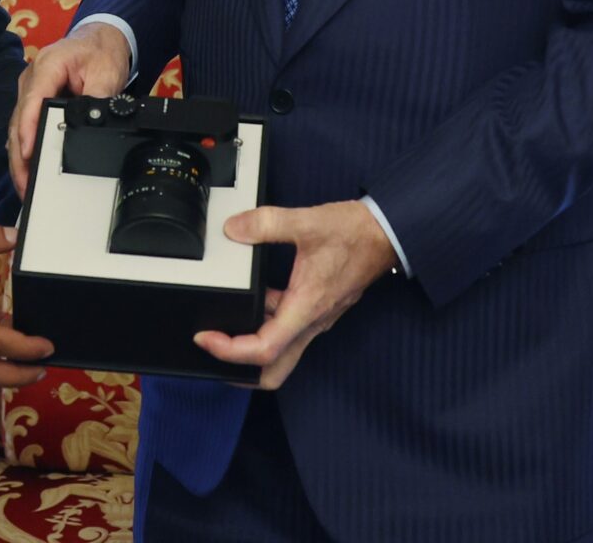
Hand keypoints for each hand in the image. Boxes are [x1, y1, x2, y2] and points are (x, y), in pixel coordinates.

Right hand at [8, 23, 131, 197]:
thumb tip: (93, 124)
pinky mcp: (31, 101)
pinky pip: (23, 127)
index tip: (27, 153)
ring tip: (25, 186)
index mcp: (48, 66)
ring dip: (19, 158)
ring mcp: (28, 90)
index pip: (32, 101)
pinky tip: (26, 171)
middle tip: (26, 185)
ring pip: (17, 128)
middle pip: (19, 121)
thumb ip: (99, 97)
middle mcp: (31, 79)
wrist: (99, 41)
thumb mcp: (106, 72)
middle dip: (20, 156)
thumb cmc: (100, 53)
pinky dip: (24, 149)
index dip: (28, 129)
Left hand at [194, 201, 397, 388]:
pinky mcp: (318, 310)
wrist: (386, 234)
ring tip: (223, 324)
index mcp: (306, 307)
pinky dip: (266, 324)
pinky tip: (254, 298)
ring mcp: (316, 318)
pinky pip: (288, 330)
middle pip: (273, 370)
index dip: (230, 352)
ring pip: (280, 352)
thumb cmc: (355, 234)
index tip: (206, 338)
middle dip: (239, 371)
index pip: (265, 349)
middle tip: (211, 350)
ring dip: (251, 346)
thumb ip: (267, 223)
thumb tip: (235, 230)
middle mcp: (311, 322)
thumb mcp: (307, 222)